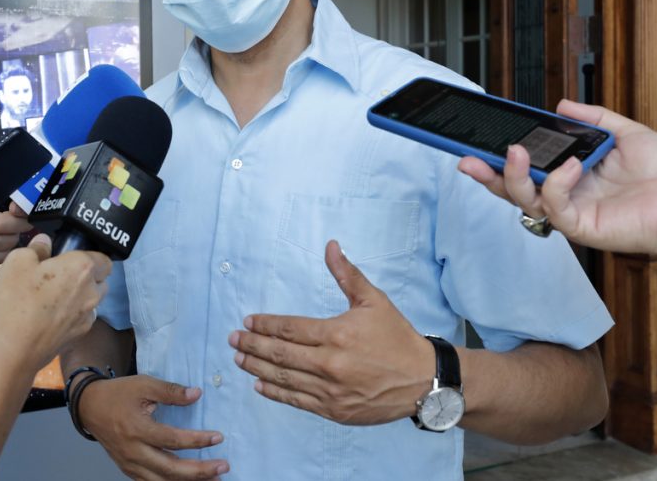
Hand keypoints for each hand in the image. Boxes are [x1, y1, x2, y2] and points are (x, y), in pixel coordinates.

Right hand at [0, 235, 110, 374]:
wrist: (13, 349)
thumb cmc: (16, 300)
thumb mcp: (17, 262)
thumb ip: (36, 247)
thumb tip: (46, 242)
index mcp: (82, 267)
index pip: (104, 258)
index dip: (90, 257)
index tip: (70, 260)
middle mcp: (93, 291)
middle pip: (101, 280)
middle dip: (87, 277)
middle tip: (59, 277)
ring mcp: (88, 316)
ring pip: (92, 301)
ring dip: (80, 297)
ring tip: (54, 299)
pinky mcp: (80, 335)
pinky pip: (82, 318)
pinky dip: (72, 316)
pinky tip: (50, 318)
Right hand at [77, 375, 228, 480]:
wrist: (90, 407)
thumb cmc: (119, 394)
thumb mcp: (144, 384)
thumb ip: (170, 391)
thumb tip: (197, 394)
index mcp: (137, 429)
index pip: (173, 440)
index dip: (197, 441)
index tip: (218, 437)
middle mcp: (133, 451)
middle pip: (170, 468)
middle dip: (199, 471)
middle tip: (223, 467)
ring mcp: (130, 464)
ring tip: (214, 479)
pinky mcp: (128, 470)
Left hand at [230, 240, 433, 424]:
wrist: (424, 381)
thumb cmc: (397, 338)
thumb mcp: (374, 301)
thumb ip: (346, 274)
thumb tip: (330, 245)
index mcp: (337, 334)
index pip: (289, 329)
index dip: (265, 325)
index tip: (248, 320)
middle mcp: (330, 364)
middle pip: (280, 355)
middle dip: (252, 345)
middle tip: (233, 339)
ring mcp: (331, 391)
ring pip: (283, 379)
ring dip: (257, 368)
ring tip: (238, 359)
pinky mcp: (334, 411)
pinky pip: (297, 401)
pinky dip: (275, 393)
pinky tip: (259, 385)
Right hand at [457, 99, 656, 257]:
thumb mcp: (626, 133)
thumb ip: (594, 118)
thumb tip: (562, 105)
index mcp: (571, 175)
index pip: (527, 168)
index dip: (502, 157)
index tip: (483, 140)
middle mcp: (565, 195)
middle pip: (513, 189)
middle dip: (486, 174)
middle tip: (468, 158)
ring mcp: (571, 213)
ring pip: (525, 200)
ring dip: (513, 176)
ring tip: (514, 152)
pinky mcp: (582, 228)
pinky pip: (555, 208)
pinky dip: (556, 185)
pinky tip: (569, 167)